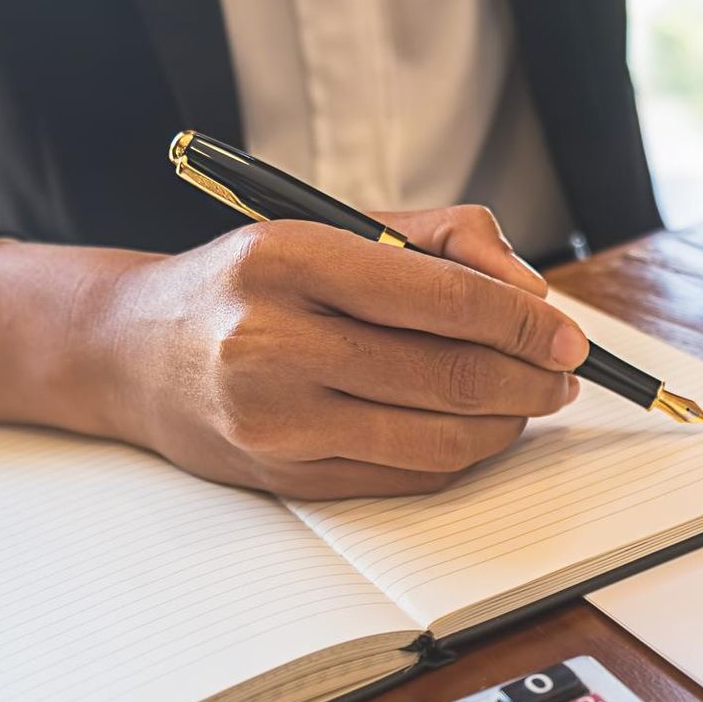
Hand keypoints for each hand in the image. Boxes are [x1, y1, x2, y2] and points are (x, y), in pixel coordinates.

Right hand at [0, 207, 588, 498]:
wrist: (134, 351)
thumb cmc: (251, 281)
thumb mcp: (334, 226)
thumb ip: (444, 240)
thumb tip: (532, 293)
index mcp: (289, 259)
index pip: (444, 298)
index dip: (524, 322)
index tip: (568, 335)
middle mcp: (273, 341)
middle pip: (448, 374)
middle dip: (529, 379)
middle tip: (564, 375)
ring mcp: (275, 419)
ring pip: (436, 437)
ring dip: (506, 425)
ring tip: (529, 403)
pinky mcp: (283, 475)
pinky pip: (406, 475)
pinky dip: (460, 456)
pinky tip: (478, 430)